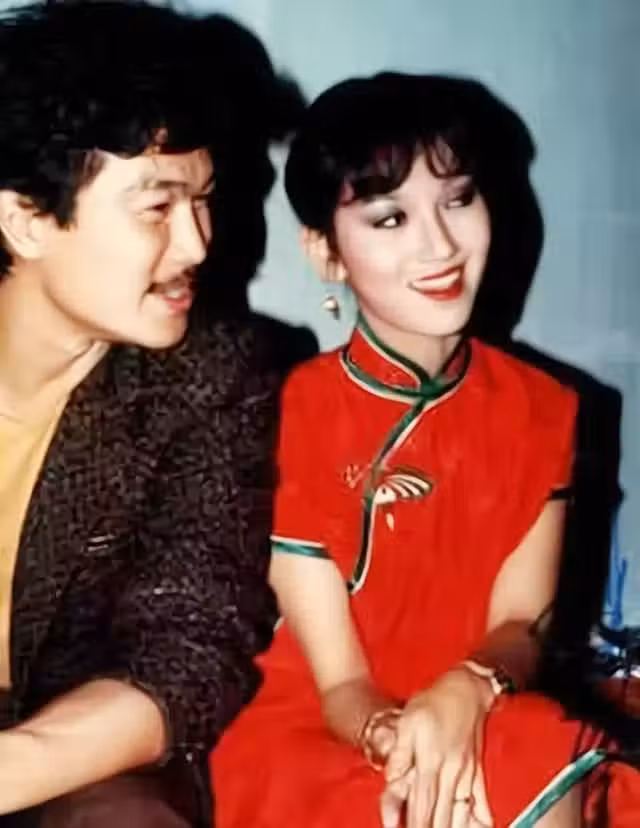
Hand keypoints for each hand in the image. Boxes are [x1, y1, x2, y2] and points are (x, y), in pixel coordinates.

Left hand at [379, 667, 494, 827]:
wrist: (466, 688)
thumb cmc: (434, 702)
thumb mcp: (408, 721)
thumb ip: (400, 752)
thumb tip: (391, 777)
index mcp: (430, 761)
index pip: (421, 806)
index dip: (414, 827)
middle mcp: (451, 773)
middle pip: (441, 817)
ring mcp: (467, 774)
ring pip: (461, 814)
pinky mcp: (477, 771)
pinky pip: (481, 803)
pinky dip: (481, 821)